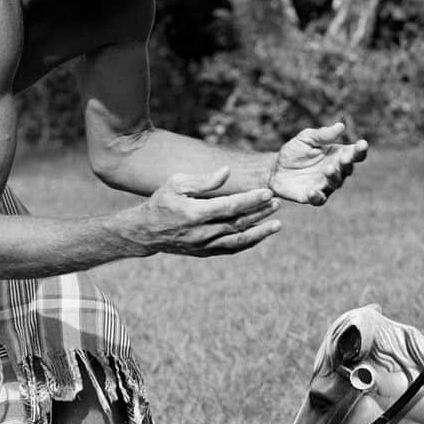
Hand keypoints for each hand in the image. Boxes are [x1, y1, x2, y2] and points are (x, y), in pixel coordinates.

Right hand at [135, 168, 281, 256]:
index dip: (251, 200)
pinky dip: (248, 242)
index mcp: (195, 213)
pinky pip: (231, 249)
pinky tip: (261, 234)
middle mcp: (202, 232)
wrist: (146, 232)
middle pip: (238, 223)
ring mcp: (204, 245)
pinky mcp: (206, 252)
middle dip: (260, 213)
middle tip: (277, 203)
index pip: (230, 206)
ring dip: (260, 232)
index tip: (267, 192)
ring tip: (277, 223)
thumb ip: (204, 179)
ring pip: (238, 240)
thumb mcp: (177, 184)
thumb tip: (227, 171)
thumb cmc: (162, 201)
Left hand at [269, 122, 368, 204]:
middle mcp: (335, 171)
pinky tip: (313, 191)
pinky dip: (317, 196)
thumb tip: (340, 126)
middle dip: (347, 163)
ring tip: (328, 169)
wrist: (275, 168)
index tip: (362, 144)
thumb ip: (322, 134)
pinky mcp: (312, 196)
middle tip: (344, 157)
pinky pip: (319, 199)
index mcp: (337, 155)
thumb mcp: (306, 138)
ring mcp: (325, 185)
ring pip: (336, 183)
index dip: (360, 150)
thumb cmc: (295, 151)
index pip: (354, 154)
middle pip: (347, 169)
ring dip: (334, 177)